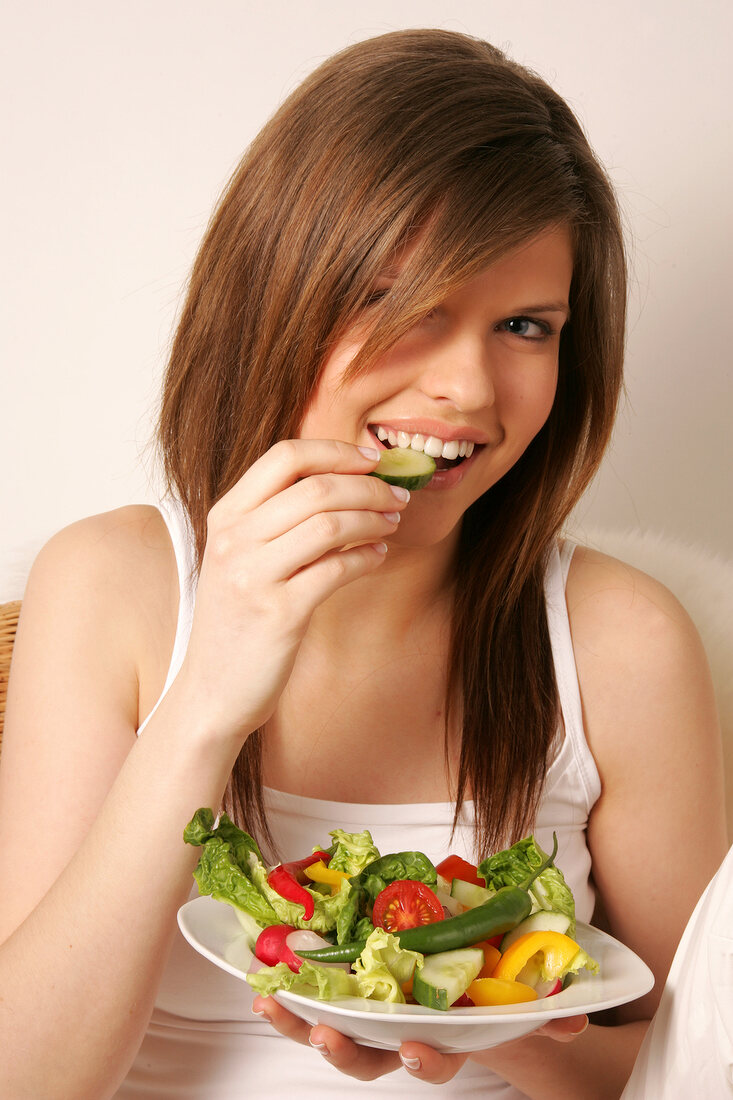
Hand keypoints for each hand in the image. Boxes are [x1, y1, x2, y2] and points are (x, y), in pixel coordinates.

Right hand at [173, 440, 408, 741]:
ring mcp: (253, 576)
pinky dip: (367, 558)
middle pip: (316, 487)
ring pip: (330, 524)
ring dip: (373, 519)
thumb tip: (345, 482)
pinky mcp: (279, 613)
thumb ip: (274, 519)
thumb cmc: (238, 621)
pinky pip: (337, 570)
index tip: (371, 459)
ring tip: (392, 523)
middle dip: (368, 487)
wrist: (212, 691)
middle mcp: (234, 540)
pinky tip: (378, 558)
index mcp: (225, 516)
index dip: (336, 452)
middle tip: (398, 495)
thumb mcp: (240, 559)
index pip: (285, 456)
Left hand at [252, 996, 588, 1083]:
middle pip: (367, 1059)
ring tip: (272, 1007)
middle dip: (345, 1053)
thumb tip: (576, 1017)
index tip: (413, 1049)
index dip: (421, 1060)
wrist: (456, 978)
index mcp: (439, 1036)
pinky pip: (308, 1001)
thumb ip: (543, 1011)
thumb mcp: (513, 998)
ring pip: (328, 1034)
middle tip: (325, 1035)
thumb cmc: (483, 987)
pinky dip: (283, 998)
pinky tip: (260, 985)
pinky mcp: (341, 992)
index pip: (431, 1060)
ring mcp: (366, 1017)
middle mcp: (396, 1035)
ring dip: (297, 1025)